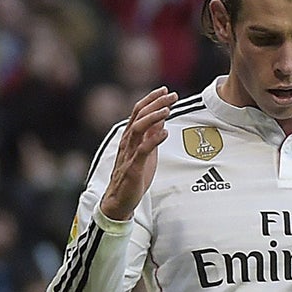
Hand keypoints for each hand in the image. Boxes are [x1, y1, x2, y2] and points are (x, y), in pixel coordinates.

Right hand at [98, 87, 175, 222]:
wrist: (119, 201)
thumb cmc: (132, 176)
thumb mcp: (145, 152)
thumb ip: (151, 135)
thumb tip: (161, 119)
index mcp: (129, 137)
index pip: (138, 112)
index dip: (151, 99)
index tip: (165, 90)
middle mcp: (127, 142)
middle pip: (138, 116)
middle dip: (156, 103)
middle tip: (172, 95)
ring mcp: (129, 154)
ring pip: (138, 129)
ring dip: (153, 117)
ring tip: (168, 110)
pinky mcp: (133, 168)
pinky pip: (143, 150)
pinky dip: (154, 139)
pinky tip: (165, 133)